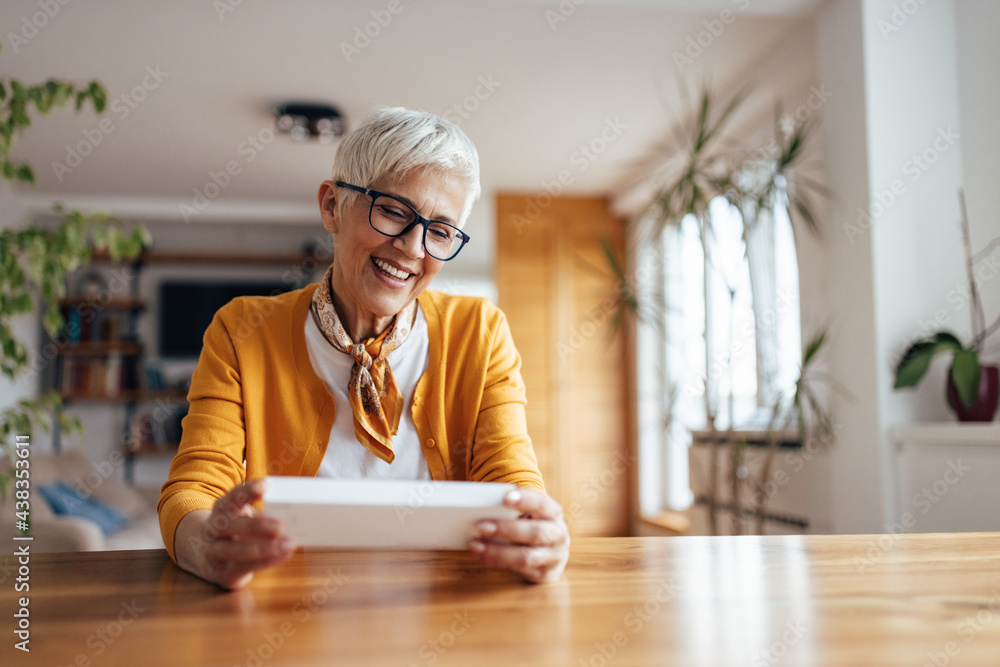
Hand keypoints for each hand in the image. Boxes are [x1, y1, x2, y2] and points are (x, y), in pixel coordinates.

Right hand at [173, 479, 296, 589]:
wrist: (207, 556)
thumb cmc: (237, 531)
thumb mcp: (244, 516)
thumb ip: (265, 514)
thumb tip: (298, 515)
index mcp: (222, 508)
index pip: (232, 497)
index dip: (247, 492)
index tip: (265, 485)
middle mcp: (214, 528)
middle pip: (230, 525)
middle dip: (256, 526)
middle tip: (280, 526)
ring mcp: (214, 552)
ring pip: (234, 551)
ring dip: (262, 549)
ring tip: (287, 545)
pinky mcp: (222, 573)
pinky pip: (243, 568)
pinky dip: (265, 562)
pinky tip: (282, 555)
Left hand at [468, 488, 569, 582]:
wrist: (553, 550)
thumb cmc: (533, 525)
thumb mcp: (530, 514)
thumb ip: (514, 510)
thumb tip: (482, 507)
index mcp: (554, 514)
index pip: (542, 504)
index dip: (525, 500)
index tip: (505, 497)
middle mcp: (558, 535)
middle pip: (535, 533)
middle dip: (506, 529)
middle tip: (481, 526)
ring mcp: (554, 557)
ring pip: (526, 557)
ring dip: (497, 551)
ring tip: (475, 544)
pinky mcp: (544, 574)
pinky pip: (518, 569)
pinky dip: (496, 561)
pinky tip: (480, 554)